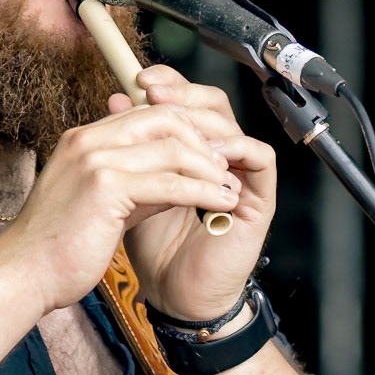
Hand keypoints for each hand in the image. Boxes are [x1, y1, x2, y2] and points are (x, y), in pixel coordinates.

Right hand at [0, 85, 249, 314]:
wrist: (23, 274)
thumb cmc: (56, 247)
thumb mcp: (100, 204)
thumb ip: (135, 184)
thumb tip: (179, 179)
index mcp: (82, 140)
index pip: (147, 114)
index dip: (185, 131)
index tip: (208, 156)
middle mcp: (88, 141)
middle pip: (165, 119)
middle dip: (203, 142)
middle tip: (225, 168)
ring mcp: (95, 160)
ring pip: (173, 147)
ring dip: (209, 167)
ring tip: (229, 188)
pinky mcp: (105, 187)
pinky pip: (170, 182)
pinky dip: (203, 191)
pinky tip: (221, 203)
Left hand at [113, 64, 275, 320]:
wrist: (171, 295)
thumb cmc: (153, 247)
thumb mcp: (134, 186)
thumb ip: (130, 147)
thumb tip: (115, 98)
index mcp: (191, 154)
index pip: (187, 105)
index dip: (170, 86)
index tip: (139, 79)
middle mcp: (219, 161)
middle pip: (212, 107)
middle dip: (183, 94)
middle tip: (152, 90)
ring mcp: (240, 178)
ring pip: (232, 126)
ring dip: (201, 118)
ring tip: (170, 117)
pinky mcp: (259, 200)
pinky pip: (259, 159)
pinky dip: (234, 147)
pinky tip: (203, 149)